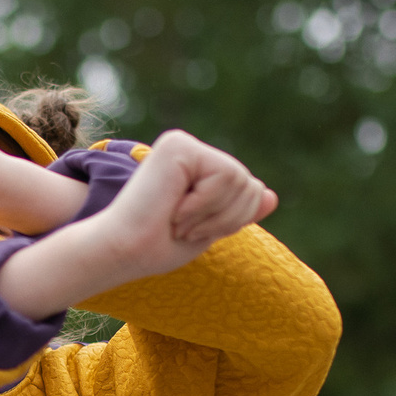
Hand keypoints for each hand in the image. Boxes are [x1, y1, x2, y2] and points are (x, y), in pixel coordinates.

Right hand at [97, 129, 275, 265]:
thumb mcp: (208, 230)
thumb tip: (271, 196)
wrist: (123, 251)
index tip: (193, 232)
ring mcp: (183, 145)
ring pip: (241, 179)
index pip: (249, 190)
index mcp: (197, 169)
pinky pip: (224, 175)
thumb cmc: (157, 246)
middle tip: (186, 228)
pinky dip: (204, 203)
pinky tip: (174, 207)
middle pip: (250, 183)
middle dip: (226, 218)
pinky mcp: (178, 145)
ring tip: (179, 219)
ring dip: (213, 214)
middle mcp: (190, 151)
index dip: (232, 220)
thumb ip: (238, 210)